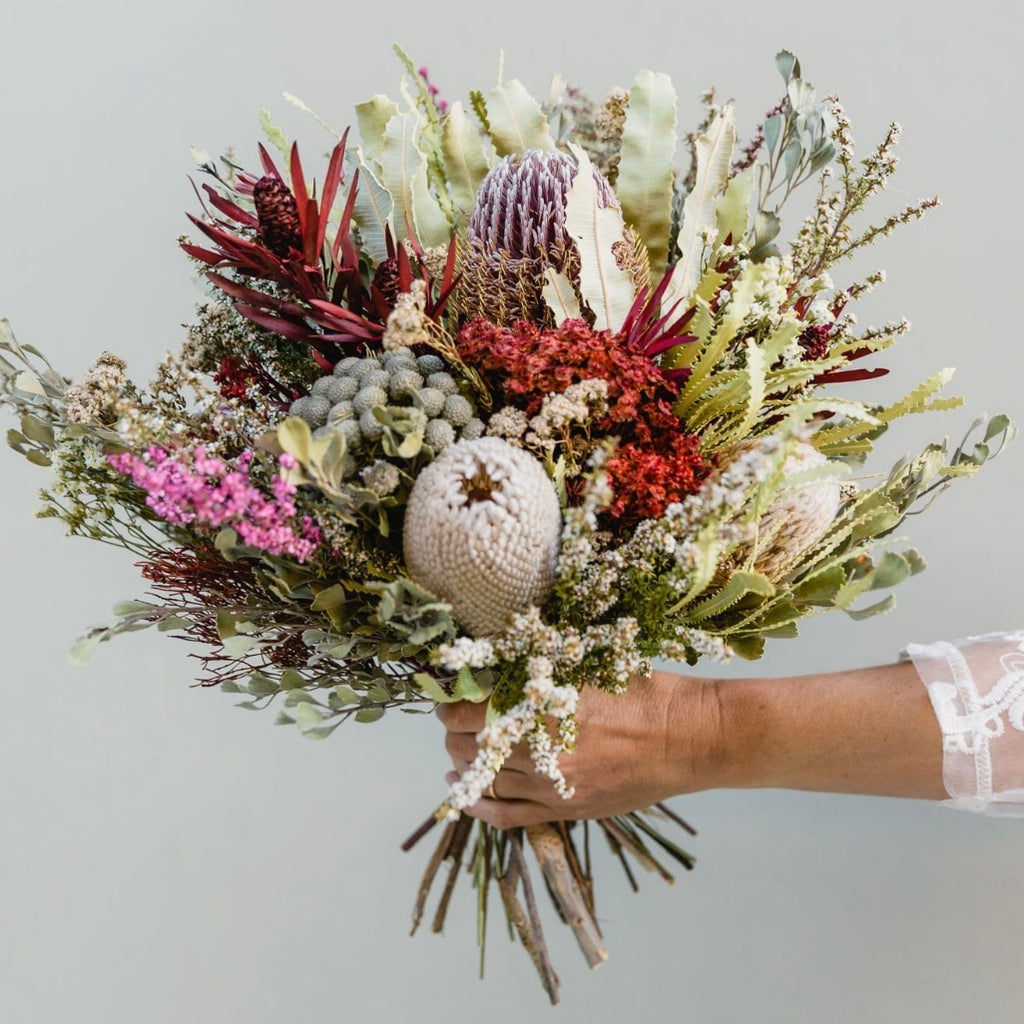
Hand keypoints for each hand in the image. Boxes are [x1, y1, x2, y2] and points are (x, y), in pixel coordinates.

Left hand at [438, 670, 720, 828]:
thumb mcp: (586, 665)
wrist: (688, 737)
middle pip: (467, 746)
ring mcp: (552, 786)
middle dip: (453, 730)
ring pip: (482, 779)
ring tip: (460, 745)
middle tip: (455, 715)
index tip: (450, 690)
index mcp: (543, 708)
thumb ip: (539, 670)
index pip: (467, 710)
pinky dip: (478, 805)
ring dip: (463, 761)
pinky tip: (462, 790)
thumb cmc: (642, 691)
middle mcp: (539, 751)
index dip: (450, 700)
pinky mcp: (565, 809)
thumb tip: (494, 664)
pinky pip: (507, 816)